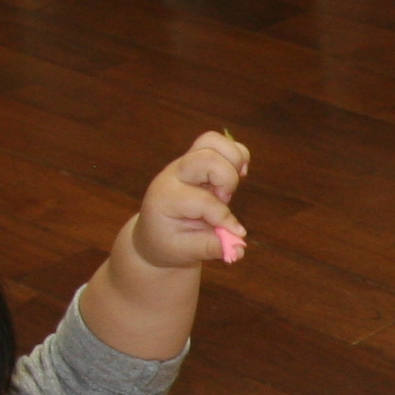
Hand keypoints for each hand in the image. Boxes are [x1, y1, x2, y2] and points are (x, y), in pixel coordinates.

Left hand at [128, 129, 250, 269]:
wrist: (155, 232)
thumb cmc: (168, 243)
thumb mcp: (185, 252)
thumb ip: (212, 247)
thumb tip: (240, 248)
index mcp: (167, 197)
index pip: (203, 200)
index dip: (224, 218)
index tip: (233, 234)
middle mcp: (175, 174)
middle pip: (207, 158)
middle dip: (227, 180)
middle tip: (224, 199)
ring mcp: (185, 163)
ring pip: (213, 141)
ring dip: (232, 161)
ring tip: (231, 184)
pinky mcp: (196, 159)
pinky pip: (220, 143)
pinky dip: (236, 154)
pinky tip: (237, 174)